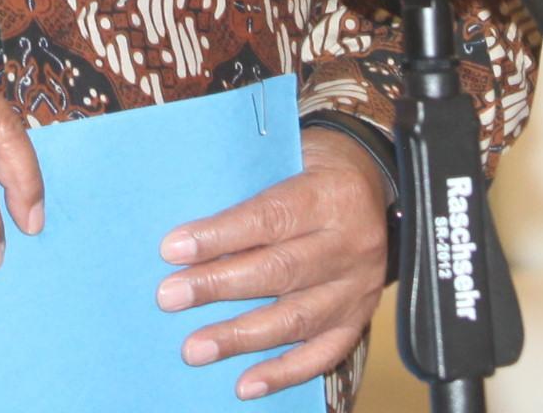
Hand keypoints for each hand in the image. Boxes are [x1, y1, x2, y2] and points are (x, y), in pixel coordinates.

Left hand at [158, 132, 388, 399]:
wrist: (372, 183)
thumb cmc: (312, 168)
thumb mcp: (286, 158)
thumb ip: (247, 188)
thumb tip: (187, 230)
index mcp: (330, 195)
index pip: (270, 217)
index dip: (220, 235)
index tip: (172, 248)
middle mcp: (350, 244)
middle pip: (279, 270)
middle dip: (218, 286)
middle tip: (170, 297)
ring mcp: (358, 287)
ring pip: (296, 318)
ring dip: (241, 336)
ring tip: (195, 348)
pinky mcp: (358, 319)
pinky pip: (322, 354)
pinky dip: (282, 372)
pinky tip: (245, 385)